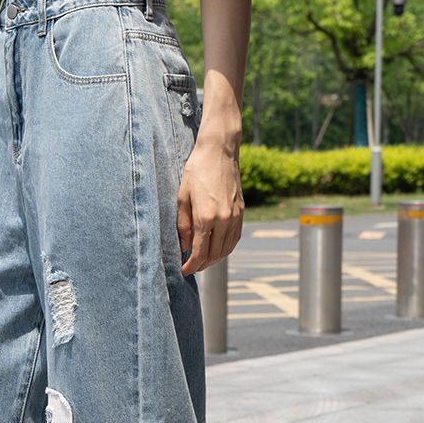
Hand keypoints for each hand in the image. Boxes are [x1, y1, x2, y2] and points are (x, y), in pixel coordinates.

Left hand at [177, 142, 244, 274]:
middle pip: (214, 255)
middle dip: (201, 266)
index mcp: (206, 217)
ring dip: (214, 260)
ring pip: (226, 249)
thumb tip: (183, 246)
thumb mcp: (182, 197)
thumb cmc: (197, 171)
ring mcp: (235, 216)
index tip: (183, 271)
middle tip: (190, 268)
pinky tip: (216, 249)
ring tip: (202, 262)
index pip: (199, 252)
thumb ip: (182, 225)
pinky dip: (225, 248)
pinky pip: (235, 238)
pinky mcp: (241, 212)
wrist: (219, 151)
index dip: (191, 266)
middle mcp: (224, 220)